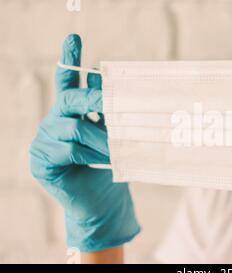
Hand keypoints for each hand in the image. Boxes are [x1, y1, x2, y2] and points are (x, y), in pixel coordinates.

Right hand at [30, 34, 139, 251]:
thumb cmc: (111, 166)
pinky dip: (87, 155)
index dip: (70, 59)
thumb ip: (109, 113)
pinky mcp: (41, 160)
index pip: (69, 82)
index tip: (74, 37)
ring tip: (116, 148)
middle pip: (69, 99)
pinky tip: (98, 162)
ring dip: (99, 138)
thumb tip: (112, 82)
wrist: (103, 202)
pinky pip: (66, 150)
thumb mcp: (114, 136)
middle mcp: (56, 122)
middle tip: (109, 100)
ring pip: (73, 127)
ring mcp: (45, 140)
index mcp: (73, 113)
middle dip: (92, 98)